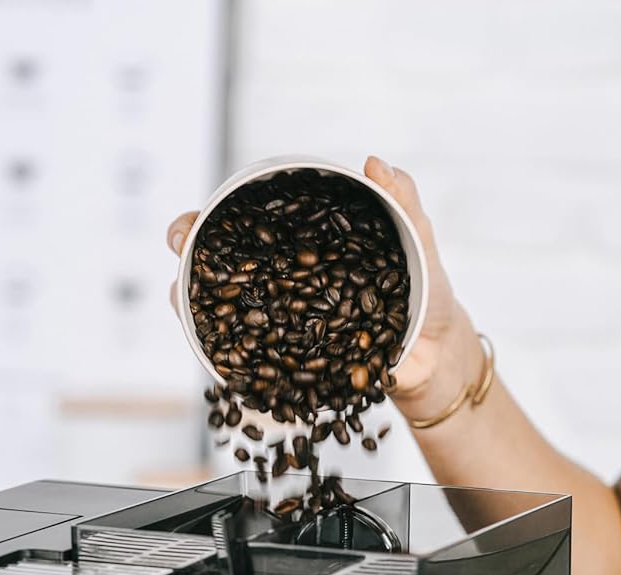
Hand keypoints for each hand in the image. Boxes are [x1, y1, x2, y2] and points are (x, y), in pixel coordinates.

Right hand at [165, 158, 477, 415]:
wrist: (439, 353)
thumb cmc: (426, 290)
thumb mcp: (418, 239)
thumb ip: (401, 199)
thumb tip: (373, 161)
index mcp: (301, 249)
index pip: (242, 230)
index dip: (206, 224)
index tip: (190, 222)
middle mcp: (281, 288)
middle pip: (219, 272)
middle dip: (187, 263)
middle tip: (180, 253)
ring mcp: (283, 329)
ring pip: (224, 318)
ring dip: (196, 311)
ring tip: (183, 301)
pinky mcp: (294, 367)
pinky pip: (254, 364)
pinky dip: (232, 359)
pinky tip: (220, 353)